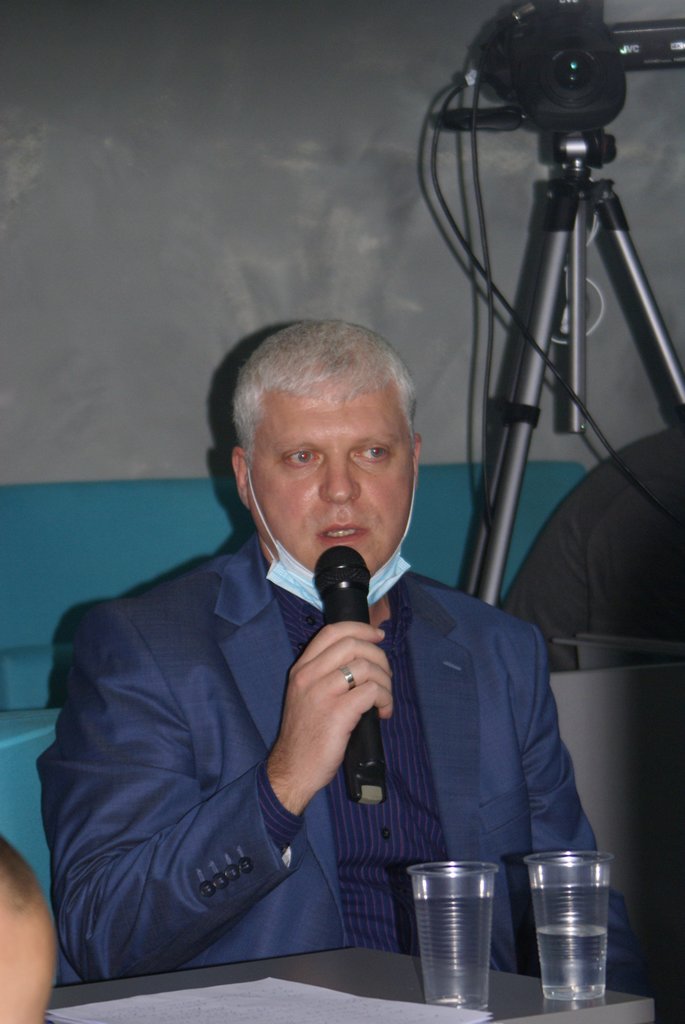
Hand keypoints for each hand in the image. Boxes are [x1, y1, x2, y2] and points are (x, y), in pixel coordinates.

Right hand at [266, 621, 391, 814]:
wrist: (293, 768)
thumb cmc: (305, 734)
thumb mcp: (305, 695)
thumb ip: (325, 674)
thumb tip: (362, 660)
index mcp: (301, 669)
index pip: (332, 631)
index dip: (361, 629)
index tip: (378, 636)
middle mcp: (308, 675)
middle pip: (353, 644)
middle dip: (379, 656)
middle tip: (385, 676)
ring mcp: (322, 693)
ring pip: (365, 666)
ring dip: (385, 681)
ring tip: (384, 699)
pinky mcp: (337, 713)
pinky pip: (372, 691)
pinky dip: (385, 699)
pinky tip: (383, 712)